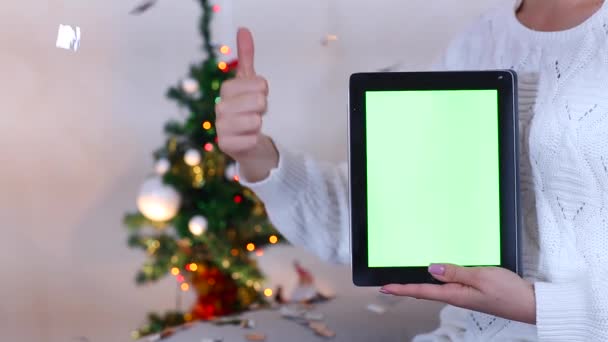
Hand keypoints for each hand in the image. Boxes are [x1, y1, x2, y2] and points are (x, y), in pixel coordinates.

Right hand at [216, 28, 277, 180]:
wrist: (247, 140)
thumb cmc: (247, 108)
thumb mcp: (249, 82)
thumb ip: (246, 57)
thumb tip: (243, 29)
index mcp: (226, 90)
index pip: (260, 83)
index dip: (264, 91)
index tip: (256, 95)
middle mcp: (219, 107)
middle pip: (259, 101)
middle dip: (262, 108)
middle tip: (254, 112)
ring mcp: (220, 127)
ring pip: (255, 121)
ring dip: (258, 124)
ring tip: (250, 126)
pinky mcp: (224, 145)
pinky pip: (252, 138)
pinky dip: (254, 139)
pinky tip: (247, 139)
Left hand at [380, 264, 535, 323]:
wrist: (531, 303)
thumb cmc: (509, 292)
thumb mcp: (481, 277)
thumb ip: (455, 272)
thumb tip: (432, 268)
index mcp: (455, 295)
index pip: (422, 291)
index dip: (402, 289)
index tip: (384, 287)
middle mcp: (457, 297)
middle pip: (425, 291)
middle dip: (406, 287)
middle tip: (389, 283)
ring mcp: (465, 295)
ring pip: (437, 288)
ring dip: (420, 283)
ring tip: (405, 279)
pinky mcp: (473, 292)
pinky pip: (450, 285)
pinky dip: (437, 280)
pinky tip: (436, 275)